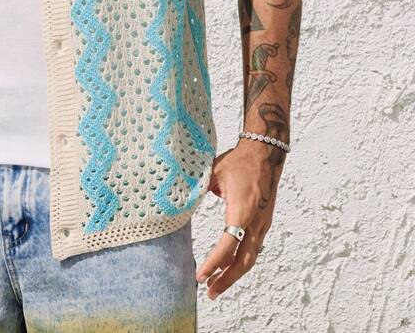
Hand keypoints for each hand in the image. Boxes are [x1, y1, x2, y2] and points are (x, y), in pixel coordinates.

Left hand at [195, 140, 282, 299]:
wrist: (266, 153)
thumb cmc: (239, 161)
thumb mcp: (214, 172)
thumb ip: (198, 188)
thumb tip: (180, 200)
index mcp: (242, 210)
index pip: (228, 245)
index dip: (214, 263)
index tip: (201, 276)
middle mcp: (255, 222)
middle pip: (243, 261)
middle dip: (226, 279)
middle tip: (210, 292)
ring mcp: (262, 224)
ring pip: (250, 258)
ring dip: (234, 274)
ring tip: (217, 285)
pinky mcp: (264, 222)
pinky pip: (253, 248)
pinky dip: (241, 261)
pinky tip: (230, 266)